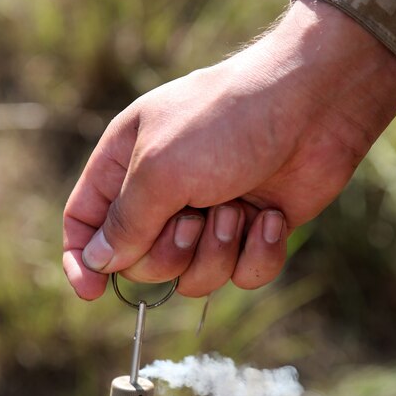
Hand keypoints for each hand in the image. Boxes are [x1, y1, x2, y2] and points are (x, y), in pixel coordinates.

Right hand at [64, 0, 395, 298]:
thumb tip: (97, 261)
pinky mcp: (252, 232)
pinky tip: (271, 216)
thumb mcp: (158, 169)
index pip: (84, 222)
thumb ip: (124, 222)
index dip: (82, 260)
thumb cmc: (225, 121)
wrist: (314, 105)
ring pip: (192, 279)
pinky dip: (258, 253)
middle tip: (194, 218)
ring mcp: (208, 216)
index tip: (91, 291)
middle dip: (170, 252)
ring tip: (237, 210)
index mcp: (124, 166)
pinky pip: (241, 276)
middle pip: (140, 264)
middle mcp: (162, 194)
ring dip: (216, 252)